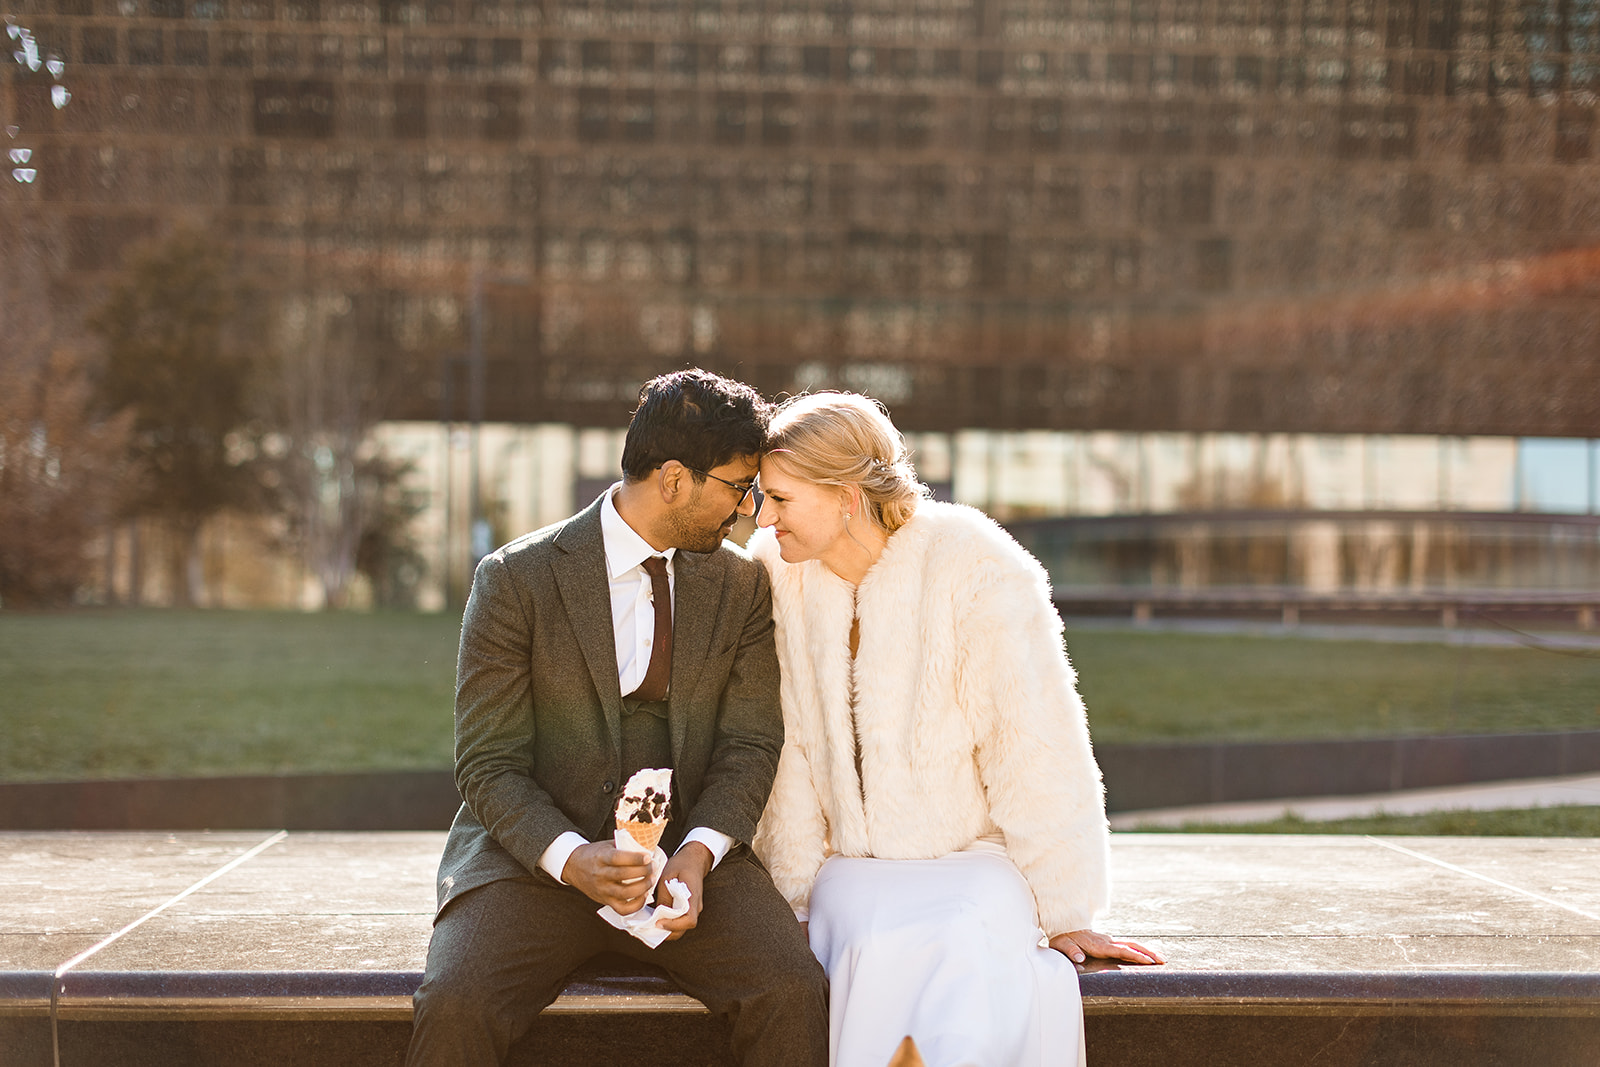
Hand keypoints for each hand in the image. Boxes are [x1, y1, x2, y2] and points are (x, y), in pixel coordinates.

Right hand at [561, 841, 655, 912]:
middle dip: (643, 871)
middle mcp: (600, 875)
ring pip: (625, 893)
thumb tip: (649, 848)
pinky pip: (622, 909)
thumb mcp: (607, 845)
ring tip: (651, 879)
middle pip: (624, 876)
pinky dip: (636, 905)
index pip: (618, 859)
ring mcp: (602, 890)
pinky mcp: (605, 901)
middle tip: (653, 866)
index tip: (648, 856)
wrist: (574, 866)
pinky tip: (644, 895)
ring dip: (643, 887)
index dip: (635, 858)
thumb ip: (625, 846)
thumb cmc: (595, 854)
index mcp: (601, 858)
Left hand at [653, 841, 712, 940]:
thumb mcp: (667, 877)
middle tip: (650, 928)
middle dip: (668, 931)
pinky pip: (681, 919)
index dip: (674, 925)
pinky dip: (670, 922)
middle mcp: (696, 906)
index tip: (658, 923)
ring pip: (682, 925)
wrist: (694, 858)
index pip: (689, 920)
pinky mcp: (690, 907)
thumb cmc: (681, 864)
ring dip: (668, 928)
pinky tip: (658, 918)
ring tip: (652, 924)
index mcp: (692, 897)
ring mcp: (694, 907)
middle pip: (685, 927)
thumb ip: (664, 897)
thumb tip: (657, 915)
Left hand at [1049, 929, 1164, 965]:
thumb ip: (1071, 951)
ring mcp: (1108, 940)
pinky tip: (1146, 954)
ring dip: (1146, 950)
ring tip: (1161, 958)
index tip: (1148, 961)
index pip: (1120, 950)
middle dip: (1148, 953)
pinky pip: (1126, 945)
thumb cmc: (1062, 938)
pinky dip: (1139, 949)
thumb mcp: (1062, 945)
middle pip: (1131, 946)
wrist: (1062, 925)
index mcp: (1098, 945)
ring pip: (1131, 944)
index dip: (1135, 956)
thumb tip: (1079, 958)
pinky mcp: (1108, 941)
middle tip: (1163, 959)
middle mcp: (1106, 941)